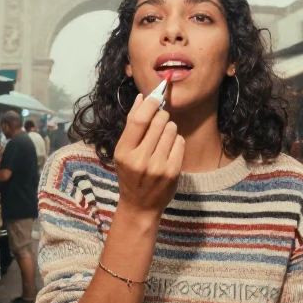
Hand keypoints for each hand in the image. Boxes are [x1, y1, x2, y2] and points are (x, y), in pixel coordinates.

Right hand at [113, 93, 185, 214]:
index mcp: (124, 152)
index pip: (138, 120)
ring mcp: (157, 166)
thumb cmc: (130, 174)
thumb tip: (141, 99)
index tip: (155, 97)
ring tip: (163, 137)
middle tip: (160, 119)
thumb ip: (131, 125)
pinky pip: (179, 142)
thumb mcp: (123, 152)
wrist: (140, 205)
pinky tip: (170, 148)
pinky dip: (176, 140)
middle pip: (158, 122)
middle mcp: (140, 159)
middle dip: (161, 115)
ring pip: (171, 130)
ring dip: (169, 127)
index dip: (149, 104)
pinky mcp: (172, 171)